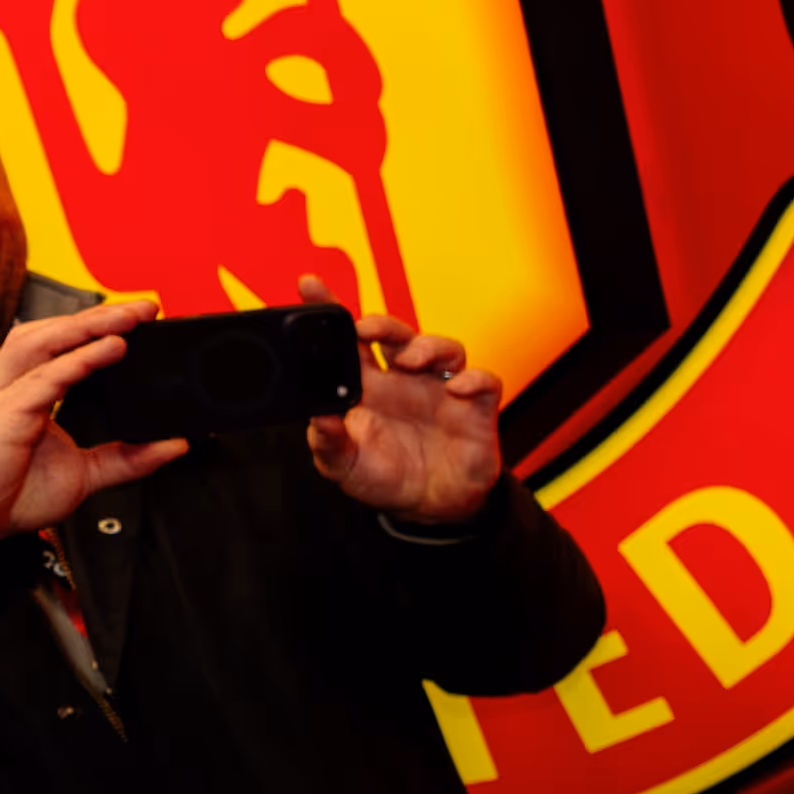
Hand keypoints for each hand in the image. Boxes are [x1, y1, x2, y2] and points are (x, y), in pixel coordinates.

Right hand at [0, 298, 184, 548]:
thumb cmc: (1, 498)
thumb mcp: (81, 477)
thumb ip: (126, 459)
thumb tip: (175, 444)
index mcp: (18, 397)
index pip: (56, 349)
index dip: (92, 331)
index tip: (136, 321)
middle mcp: (4, 389)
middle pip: (48, 335)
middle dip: (96, 317)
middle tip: (144, 307)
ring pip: (41, 343)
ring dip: (88, 326)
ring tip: (129, 317)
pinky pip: (42, 379)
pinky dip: (78, 361)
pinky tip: (110, 349)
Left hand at [299, 276, 504, 524]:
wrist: (427, 509)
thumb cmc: (383, 478)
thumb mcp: (343, 466)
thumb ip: (328, 443)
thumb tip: (317, 417)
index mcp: (367, 386)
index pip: (347, 339)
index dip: (330, 308)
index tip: (309, 284)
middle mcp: (404, 380)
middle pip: (395, 333)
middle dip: (381, 322)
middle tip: (365, 329)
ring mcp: (441, 391)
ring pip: (443, 348)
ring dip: (426, 346)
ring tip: (409, 361)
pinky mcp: (475, 408)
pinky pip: (484, 381)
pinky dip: (475, 379)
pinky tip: (459, 389)